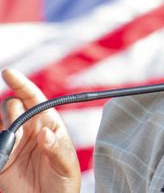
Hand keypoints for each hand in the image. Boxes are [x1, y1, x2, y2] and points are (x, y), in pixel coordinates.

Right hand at [0, 69, 79, 192]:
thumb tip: (44, 132)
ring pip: (0, 122)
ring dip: (3, 127)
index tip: (9, 73)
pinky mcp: (1, 160)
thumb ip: (56, 148)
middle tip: (18, 129)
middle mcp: (29, 130)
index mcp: (48, 124)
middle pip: (11, 105)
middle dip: (11, 110)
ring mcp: (13, 144)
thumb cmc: (64, 183)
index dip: (22, 83)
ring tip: (13, 148)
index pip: (33, 98)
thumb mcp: (66, 165)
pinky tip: (5, 152)